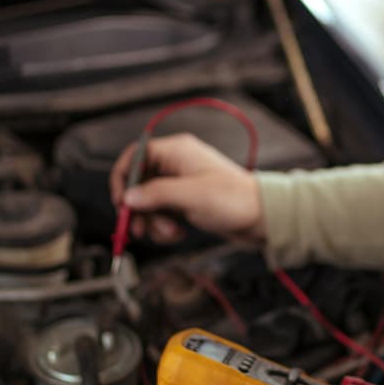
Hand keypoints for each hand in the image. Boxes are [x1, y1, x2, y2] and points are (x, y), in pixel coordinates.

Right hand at [109, 134, 266, 244]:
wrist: (262, 217)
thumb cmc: (234, 199)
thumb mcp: (191, 196)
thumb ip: (156, 195)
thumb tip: (128, 198)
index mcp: (176, 151)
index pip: (135, 157)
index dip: (122, 179)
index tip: (121, 203)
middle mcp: (176, 164)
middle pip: (139, 183)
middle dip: (138, 208)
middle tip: (139, 229)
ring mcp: (180, 183)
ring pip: (149, 201)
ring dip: (153, 221)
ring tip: (170, 232)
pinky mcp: (185, 201)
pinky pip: (162, 212)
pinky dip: (164, 225)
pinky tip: (177, 233)